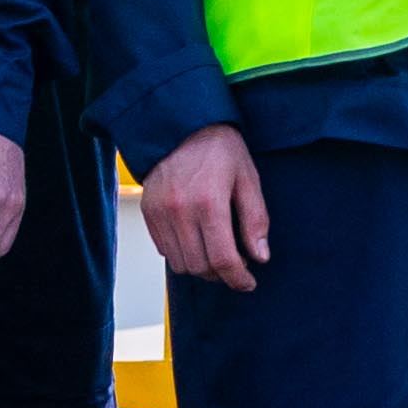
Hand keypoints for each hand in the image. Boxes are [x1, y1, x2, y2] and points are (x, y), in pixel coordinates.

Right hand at [143, 125, 271, 287]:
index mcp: (209, 202)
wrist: (179, 124)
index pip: (223, 259)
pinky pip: (164, 250)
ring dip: (201, 267)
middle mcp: (180, 211)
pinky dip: (182, 254)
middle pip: (200, 267)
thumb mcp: (247, 178)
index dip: (238, 278)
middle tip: (236, 264)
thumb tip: (260, 257)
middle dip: (221, 274)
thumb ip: (255, 219)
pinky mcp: (147, 212)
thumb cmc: (218, 147)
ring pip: (180, 264)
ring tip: (216, 252)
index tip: (248, 283)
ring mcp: (160, 213)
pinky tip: (197, 239)